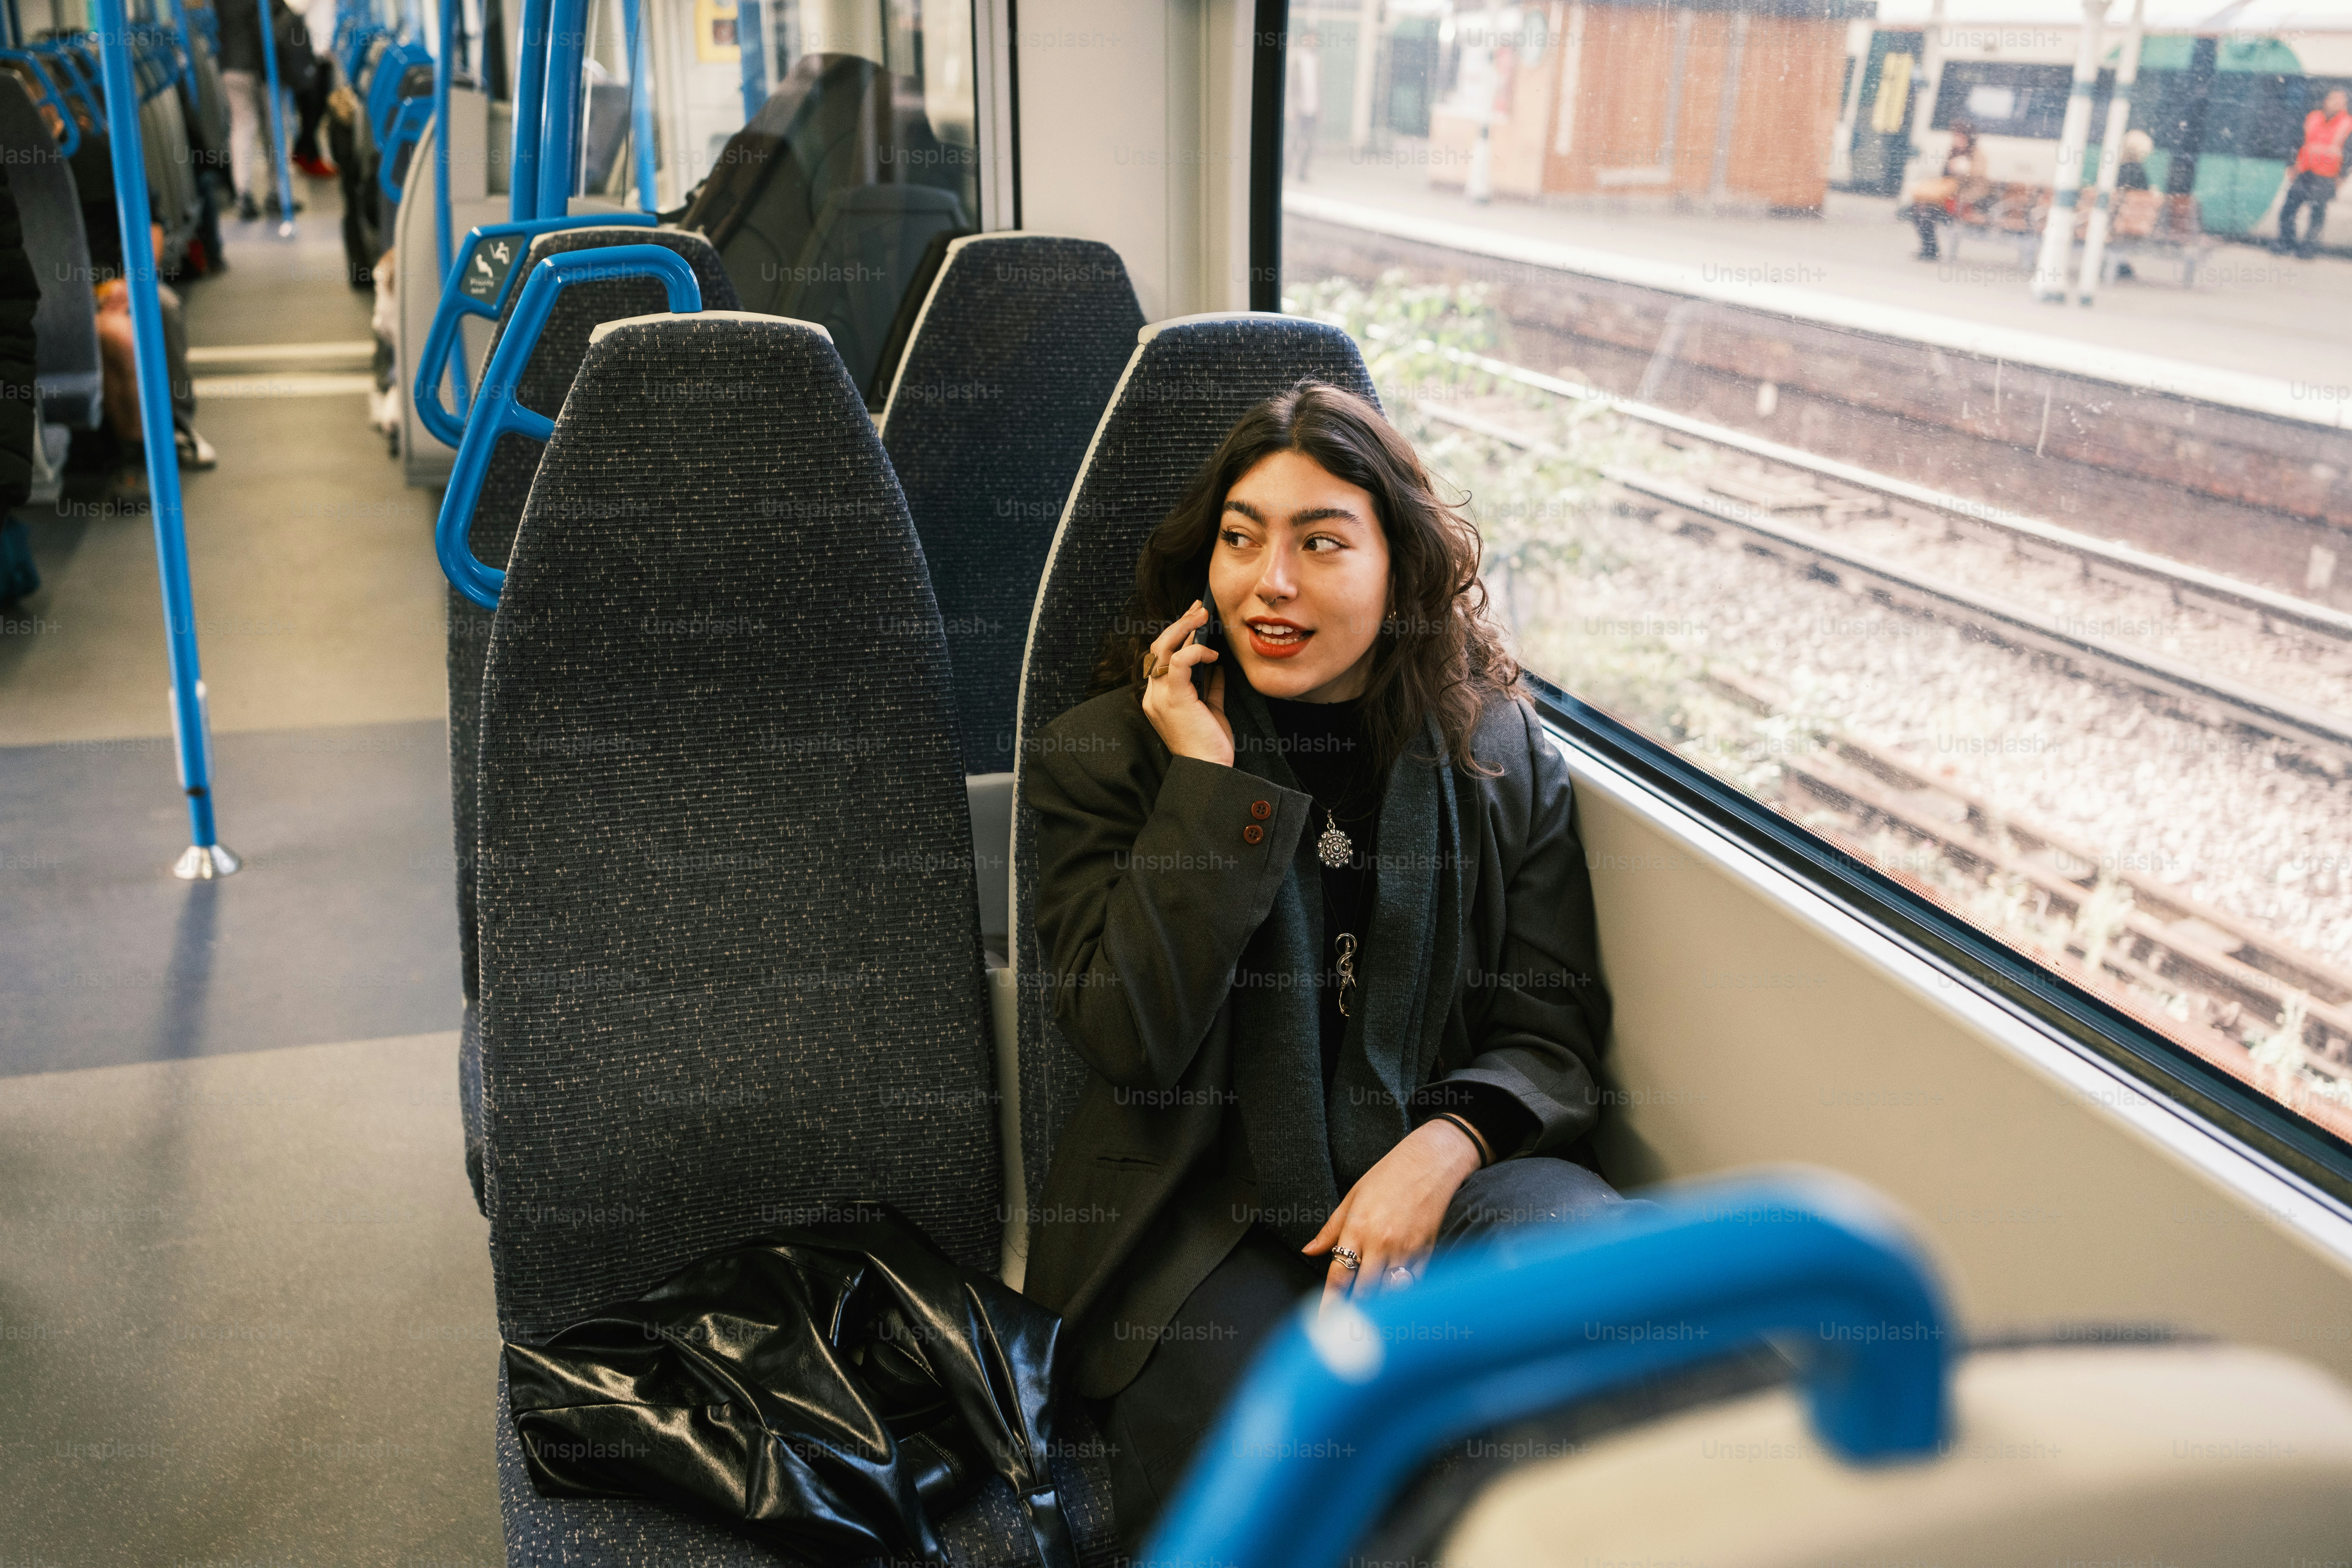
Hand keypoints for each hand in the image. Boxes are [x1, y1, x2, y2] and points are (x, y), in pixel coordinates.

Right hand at [1139, 600, 1232, 767]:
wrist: (1209, 771)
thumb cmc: (1210, 746)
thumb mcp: (1212, 710)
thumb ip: (1211, 687)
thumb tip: (1218, 667)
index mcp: (1160, 697)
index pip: (1162, 657)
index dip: (1178, 635)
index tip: (1196, 620)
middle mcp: (1153, 694)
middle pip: (1158, 647)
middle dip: (1180, 624)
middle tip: (1199, 608)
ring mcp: (1159, 696)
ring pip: (1163, 648)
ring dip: (1184, 628)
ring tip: (1203, 615)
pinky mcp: (1172, 698)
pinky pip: (1178, 661)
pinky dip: (1196, 651)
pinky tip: (1213, 655)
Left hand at [1304, 1119, 1481, 1309]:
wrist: (1431, 1160)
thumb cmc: (1390, 1174)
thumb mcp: (1353, 1197)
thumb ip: (1331, 1229)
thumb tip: (1309, 1250)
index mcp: (1357, 1228)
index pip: (1339, 1276)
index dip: (1330, 1303)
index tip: (1324, 1322)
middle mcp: (1381, 1243)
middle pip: (1364, 1292)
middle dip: (1354, 1314)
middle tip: (1346, 1332)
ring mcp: (1406, 1249)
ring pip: (1390, 1293)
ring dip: (1380, 1309)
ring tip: (1371, 1324)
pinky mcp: (1427, 1251)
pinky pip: (1414, 1284)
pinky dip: (1405, 1296)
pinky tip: (1398, 1304)